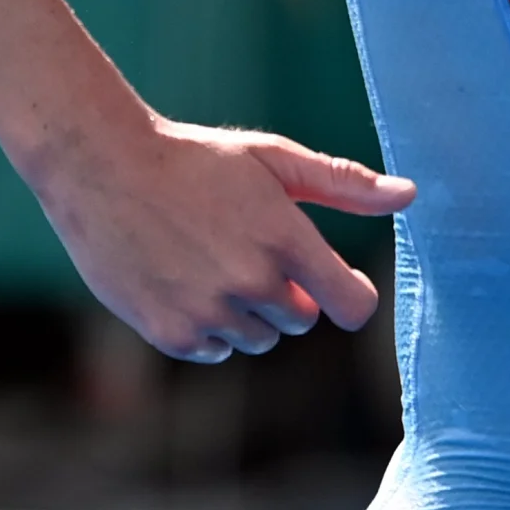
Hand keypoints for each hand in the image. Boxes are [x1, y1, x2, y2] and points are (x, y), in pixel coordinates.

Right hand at [32, 117, 414, 363]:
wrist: (100, 166)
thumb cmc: (196, 159)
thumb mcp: (274, 159)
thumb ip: (345, 185)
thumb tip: (409, 195)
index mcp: (285, 238)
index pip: (352, 306)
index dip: (348, 297)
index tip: (334, 284)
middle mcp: (250, 281)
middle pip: (300, 320)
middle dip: (286, 293)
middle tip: (245, 247)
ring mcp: (207, 311)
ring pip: (256, 340)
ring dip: (245, 313)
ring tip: (208, 260)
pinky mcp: (169, 332)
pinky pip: (213, 350)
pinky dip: (206, 327)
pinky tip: (182, 280)